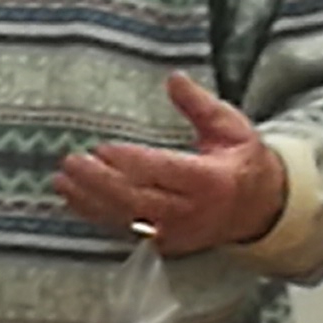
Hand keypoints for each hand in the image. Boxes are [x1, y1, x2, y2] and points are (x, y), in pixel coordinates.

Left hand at [53, 73, 287, 255]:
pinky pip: (125, 229)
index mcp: (212, 181)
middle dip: (101, 183)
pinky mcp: (164, 244)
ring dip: (90, 200)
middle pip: (139, 199)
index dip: (132, 162)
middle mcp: (193, 212)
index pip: (165, 172)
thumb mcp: (231, 128)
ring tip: (61, 180)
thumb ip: (200, 105)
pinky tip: (71, 198)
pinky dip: (95, 214)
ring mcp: (177, 232)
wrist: (261, 209)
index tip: (102, 149)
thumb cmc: (240, 161)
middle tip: (72, 162)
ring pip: (127, 219)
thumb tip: (174, 78)